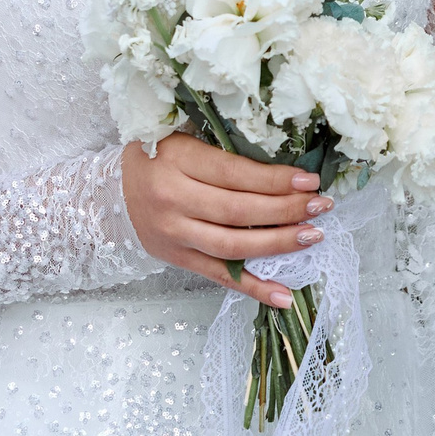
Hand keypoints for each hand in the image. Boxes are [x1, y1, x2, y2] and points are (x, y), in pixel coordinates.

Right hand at [122, 134, 328, 308]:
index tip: (310, 181)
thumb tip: (284, 168)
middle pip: (238, 212)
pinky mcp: (177, 259)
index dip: (275, 180)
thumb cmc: (159, 156)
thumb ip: (226, 151)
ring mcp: (175, 235)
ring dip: (277, 244)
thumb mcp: (187, 138)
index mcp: (178, 161)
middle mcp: (173, 201)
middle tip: (321, 207)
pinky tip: (283, 296)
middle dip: (285, 211)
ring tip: (312, 236)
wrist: (113, 191)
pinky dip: (253, 288)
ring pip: (232, 246)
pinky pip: (219, 276)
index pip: (236, 175)